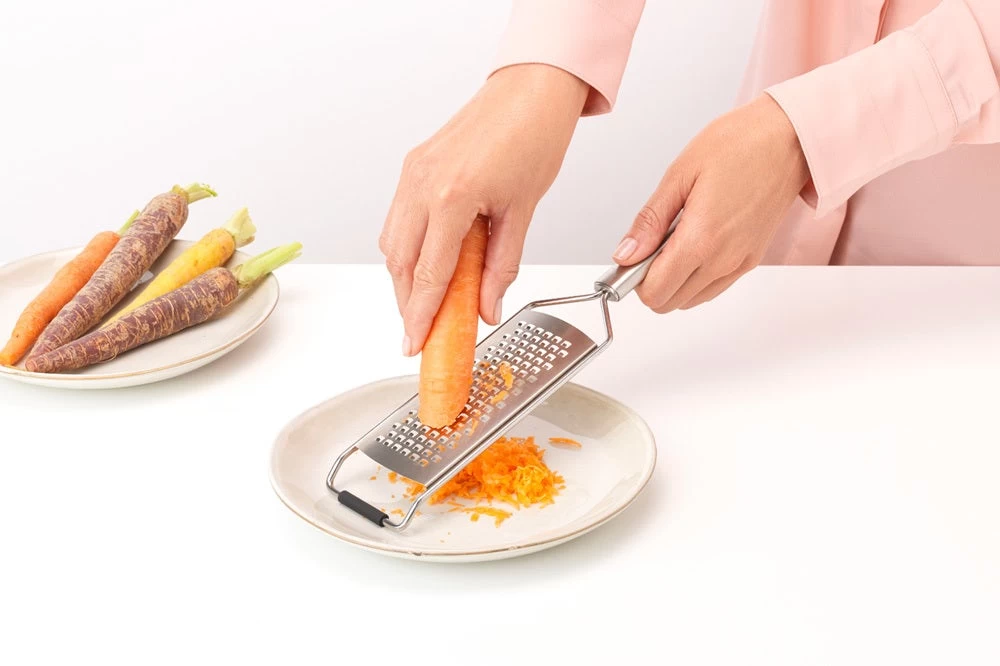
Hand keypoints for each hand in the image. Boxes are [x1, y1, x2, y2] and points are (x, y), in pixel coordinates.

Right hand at [381, 64, 588, 355]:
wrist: (531, 89)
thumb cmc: (534, 136)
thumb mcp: (522, 211)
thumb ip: (501, 266)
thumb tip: (487, 306)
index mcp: (451, 196)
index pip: (429, 274)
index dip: (420, 316)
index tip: (416, 344)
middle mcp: (422, 183)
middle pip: (400, 263)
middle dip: (407, 302)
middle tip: (421, 331)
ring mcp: (412, 172)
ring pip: (392, 242)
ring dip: (405, 277)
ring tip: (427, 302)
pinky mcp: (413, 165)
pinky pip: (398, 218)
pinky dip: (407, 247)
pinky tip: (427, 262)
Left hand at [613, 94, 809, 311]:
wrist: (790, 137)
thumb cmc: (741, 144)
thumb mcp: (680, 174)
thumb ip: (650, 221)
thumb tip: (626, 253)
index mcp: (702, 238)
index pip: (655, 292)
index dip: (634, 277)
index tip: (632, 255)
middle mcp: (724, 259)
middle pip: (670, 302)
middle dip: (651, 281)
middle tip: (650, 245)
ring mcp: (740, 262)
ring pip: (691, 299)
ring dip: (674, 280)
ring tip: (673, 240)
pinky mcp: (752, 259)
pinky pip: (714, 287)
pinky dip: (695, 277)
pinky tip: (693, 244)